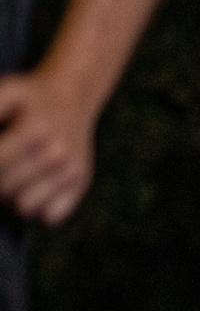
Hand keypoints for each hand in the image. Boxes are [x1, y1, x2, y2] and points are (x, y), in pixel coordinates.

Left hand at [0, 70, 99, 225]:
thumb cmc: (29, 97)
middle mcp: (57, 154)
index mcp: (35, 130)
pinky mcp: (80, 184)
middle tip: (2, 166)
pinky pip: (49, 216)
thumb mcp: (6, 94)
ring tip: (12, 178)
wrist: (73, 97)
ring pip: (25, 207)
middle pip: (5, 188)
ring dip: (11, 196)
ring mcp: (71, 171)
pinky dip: (36, 209)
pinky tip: (31, 188)